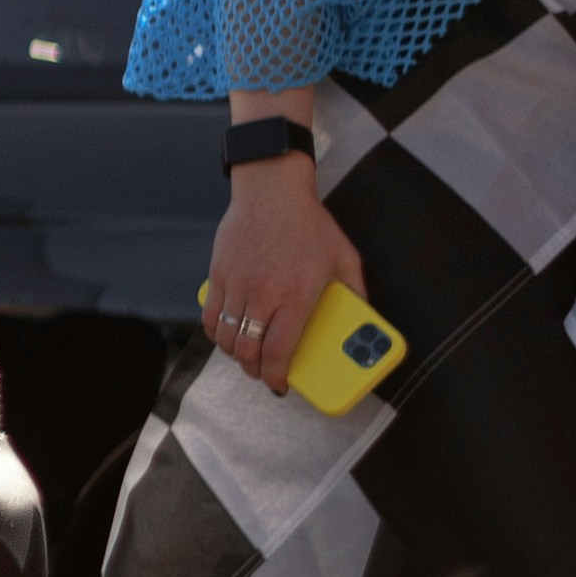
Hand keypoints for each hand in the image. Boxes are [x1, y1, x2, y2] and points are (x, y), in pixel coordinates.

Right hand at [204, 167, 364, 392]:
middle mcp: (263, 294)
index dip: (275, 375)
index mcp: (296, 296)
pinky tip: (226, 334)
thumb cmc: (309, 223)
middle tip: (263, 372)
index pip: (278, 350)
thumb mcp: (344, 256)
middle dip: (254, 370)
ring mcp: (238, 285)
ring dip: (235, 354)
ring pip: (226, 337)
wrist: (271, 191)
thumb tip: (365, 315)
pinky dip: (216, 332)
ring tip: (246, 355)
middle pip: (248, 350)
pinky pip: (210, 316)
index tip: (278, 385)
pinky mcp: (219, 274)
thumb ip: (356, 290)